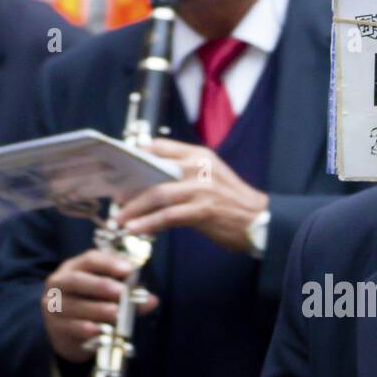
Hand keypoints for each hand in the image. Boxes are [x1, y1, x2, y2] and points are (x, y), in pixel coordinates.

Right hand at [42, 248, 158, 363]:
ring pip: (73, 305)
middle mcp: (59, 283)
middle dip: (100, 285)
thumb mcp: (109, 296)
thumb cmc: (92, 305)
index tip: (128, 269)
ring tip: (115, 313)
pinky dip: (85, 328)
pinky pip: (69, 326)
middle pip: (76, 280)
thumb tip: (152, 300)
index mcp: (75, 267)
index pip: (90, 259)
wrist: (69, 333)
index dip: (109, 263)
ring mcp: (53, 305)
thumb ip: (129, 296)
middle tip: (121, 292)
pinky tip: (98, 330)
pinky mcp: (54, 326)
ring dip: (96, 309)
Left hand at [116, 139, 268, 252]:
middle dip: (129, 187)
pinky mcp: (203, 210)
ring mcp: (201, 188)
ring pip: (157, 195)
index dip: (137, 157)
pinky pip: (168, 216)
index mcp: (199, 155)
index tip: (121, 171)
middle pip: (153, 171)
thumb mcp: (210, 176)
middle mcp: (199, 167)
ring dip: (134, 209)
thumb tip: (149, 182)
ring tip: (120, 219)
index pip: (159, 147)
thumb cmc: (231, 202)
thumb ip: (184, 173)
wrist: (260, 220)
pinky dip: (148, 223)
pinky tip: (136, 230)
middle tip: (116, 199)